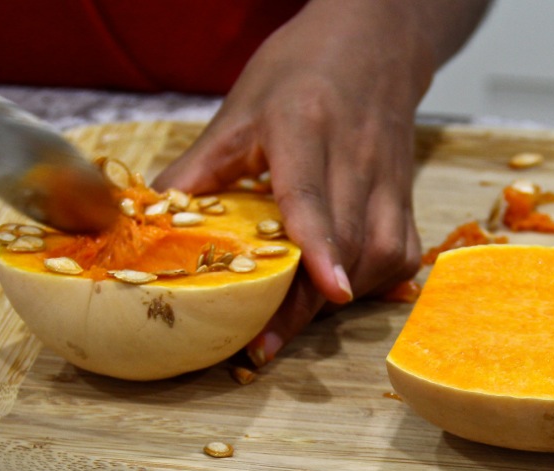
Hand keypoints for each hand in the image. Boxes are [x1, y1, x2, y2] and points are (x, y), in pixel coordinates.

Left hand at [154, 0, 490, 362]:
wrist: (374, 43)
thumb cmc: (299, 73)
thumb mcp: (239, 111)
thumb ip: (197, 168)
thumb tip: (146, 220)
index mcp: (304, 127)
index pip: (315, 196)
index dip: (322, 249)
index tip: (330, 291)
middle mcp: (357, 156)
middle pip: (345, 241)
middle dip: (308, 302)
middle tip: (264, 343)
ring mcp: (390, 180)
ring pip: (377, 255)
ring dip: (334, 299)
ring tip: (291, 321)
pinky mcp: (408, 198)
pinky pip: (398, 257)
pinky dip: (369, 284)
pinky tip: (338, 290)